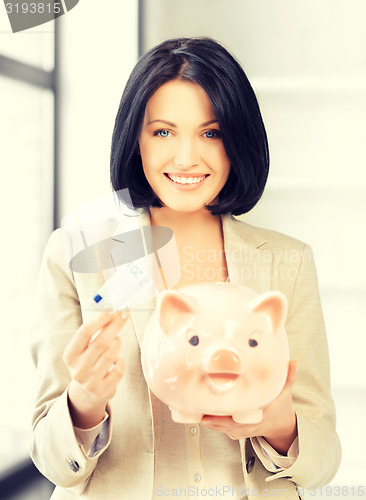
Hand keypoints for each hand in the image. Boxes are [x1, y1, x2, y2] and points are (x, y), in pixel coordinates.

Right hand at [62, 309, 128, 427]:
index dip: (101, 319)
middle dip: (115, 325)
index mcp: (70, 355)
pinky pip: (119, 369)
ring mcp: (90, 381)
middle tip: (124, 314)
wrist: (86, 393)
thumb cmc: (88, 362)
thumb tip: (113, 311)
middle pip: (101, 342)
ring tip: (116, 340)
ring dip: (117, 343)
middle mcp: (78, 369)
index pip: (85, 332)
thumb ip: (95, 332)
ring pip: (111, 355)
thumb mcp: (84, 348)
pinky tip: (117, 360)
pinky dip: (121, 361)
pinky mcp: (103, 391)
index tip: (113, 309)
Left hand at [200, 361, 297, 454]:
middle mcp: (249, 426)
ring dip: (206, 418)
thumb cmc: (280, 405)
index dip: (228, 414)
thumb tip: (294, 362)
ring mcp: (241, 431)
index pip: (243, 417)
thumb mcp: (286, 391)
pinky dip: (209, 421)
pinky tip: (197, 411)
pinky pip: (219, 428)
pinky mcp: (234, 432)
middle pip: (225, 424)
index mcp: (261, 415)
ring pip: (219, 427)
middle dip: (210, 415)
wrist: (280, 425)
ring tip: (191, 407)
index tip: (216, 407)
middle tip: (195, 405)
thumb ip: (289, 376)